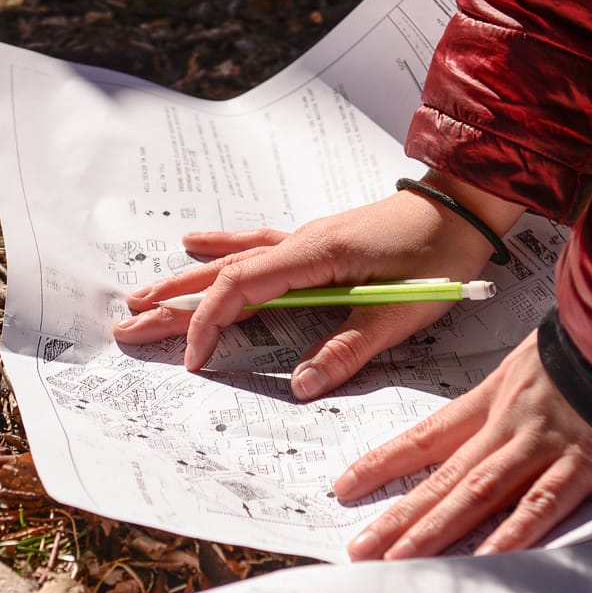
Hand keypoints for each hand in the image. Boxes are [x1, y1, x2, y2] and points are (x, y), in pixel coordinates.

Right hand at [114, 176, 521, 399]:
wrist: (465, 206)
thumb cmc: (438, 256)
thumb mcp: (399, 312)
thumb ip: (348, 349)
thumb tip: (301, 386)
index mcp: (314, 257)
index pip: (241, 290)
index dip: (208, 325)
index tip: (192, 360)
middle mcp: (299, 244)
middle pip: (221, 276)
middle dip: (172, 303)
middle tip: (127, 326)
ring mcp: (305, 241)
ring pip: (230, 263)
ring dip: (184, 281)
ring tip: (141, 297)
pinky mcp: (317, 243)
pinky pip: (254, 249)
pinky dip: (220, 252)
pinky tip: (194, 245)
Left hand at [337, 333, 591, 558]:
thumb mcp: (538, 361)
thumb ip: (515, 397)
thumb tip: (494, 433)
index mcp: (494, 398)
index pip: (428, 435)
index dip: (385, 461)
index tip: (344, 486)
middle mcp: (507, 424)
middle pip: (443, 476)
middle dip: (398, 515)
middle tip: (357, 550)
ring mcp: (542, 444)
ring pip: (478, 492)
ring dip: (435, 529)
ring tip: (397, 562)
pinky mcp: (582, 462)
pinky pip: (542, 505)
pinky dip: (512, 535)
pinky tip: (483, 562)